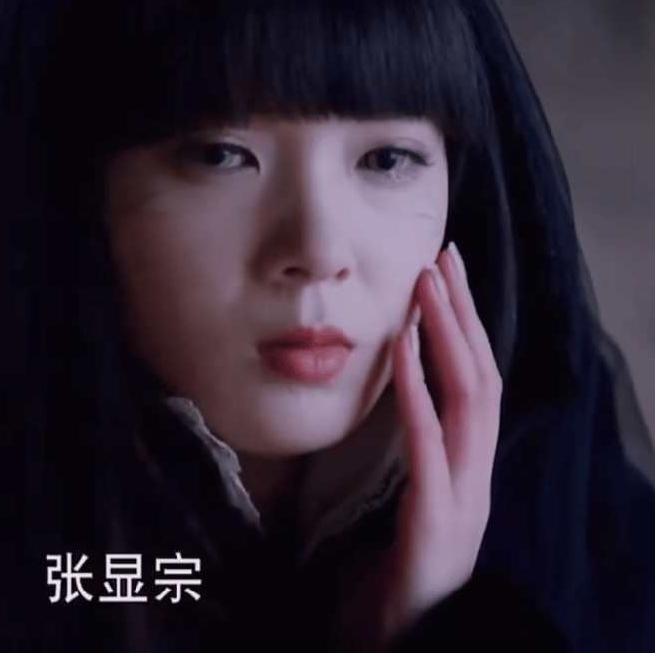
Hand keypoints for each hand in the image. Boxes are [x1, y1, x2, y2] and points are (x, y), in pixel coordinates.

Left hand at [354, 243, 502, 650]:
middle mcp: (476, 477)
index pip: (475, 387)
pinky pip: (429, 443)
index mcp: (468, 473)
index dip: (465, 332)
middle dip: (464, 315)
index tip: (445, 280)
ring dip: (448, 336)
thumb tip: (393, 419)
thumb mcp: (404, 515)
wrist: (403, 647)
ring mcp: (463, 497)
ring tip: (428, 285)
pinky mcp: (436, 519)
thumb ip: (409, 468)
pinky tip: (403, 347)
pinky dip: (416, 389)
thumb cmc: (392, 588)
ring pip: (469, 399)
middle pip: (480, 378)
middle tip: (444, 258)